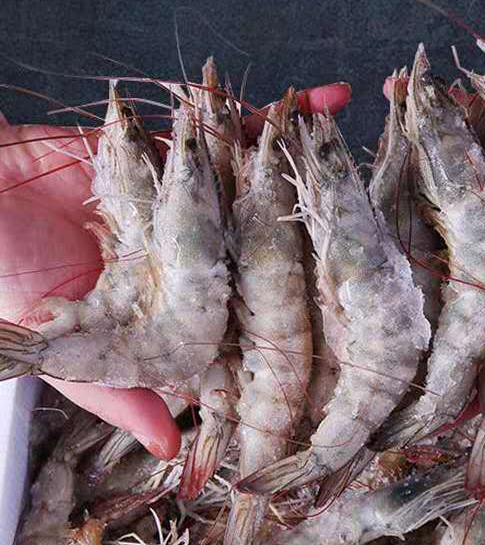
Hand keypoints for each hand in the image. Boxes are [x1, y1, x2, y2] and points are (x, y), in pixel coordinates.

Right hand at [0, 82, 350, 457]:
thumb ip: (116, 394)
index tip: (361, 331)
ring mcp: (195, 204)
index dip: (307, 330)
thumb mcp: (62, 349)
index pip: (255, 327)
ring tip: (374, 156)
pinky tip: (327, 98)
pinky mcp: (181, 153)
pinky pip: (233, 131)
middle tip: (387, 239)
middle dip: (329, 243)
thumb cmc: (4, 275)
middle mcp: (200, 259)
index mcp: (182, 310)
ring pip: (267, 189)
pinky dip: (278, 115)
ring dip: (319, 170)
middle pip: (278, 254)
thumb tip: (171, 446)